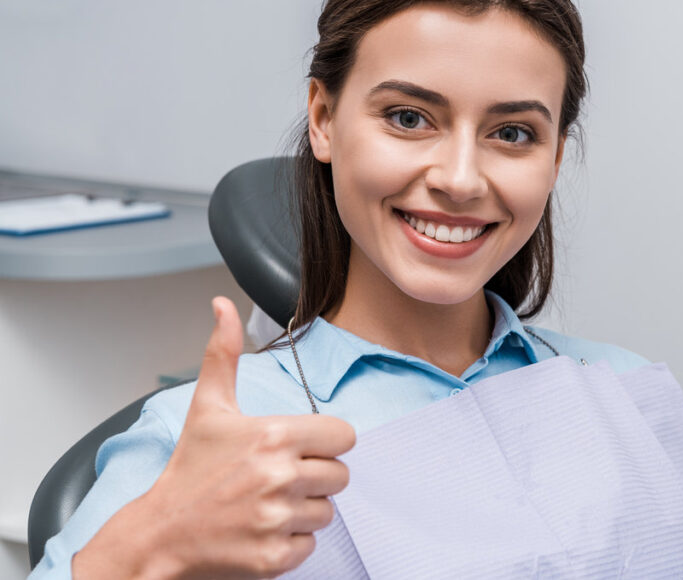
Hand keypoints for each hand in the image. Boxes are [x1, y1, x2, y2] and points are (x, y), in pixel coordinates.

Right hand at [74, 297, 355, 578]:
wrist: (159, 532)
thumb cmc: (188, 471)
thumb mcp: (208, 406)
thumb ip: (224, 353)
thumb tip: (223, 305)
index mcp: (274, 436)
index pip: (344, 436)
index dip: (325, 441)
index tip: (301, 447)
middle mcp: (280, 476)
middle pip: (340, 475)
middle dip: (315, 475)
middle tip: (279, 476)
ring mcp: (278, 518)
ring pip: (326, 510)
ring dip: (303, 508)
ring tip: (267, 502)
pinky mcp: (274, 555)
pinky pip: (310, 544)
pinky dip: (291, 540)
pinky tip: (262, 527)